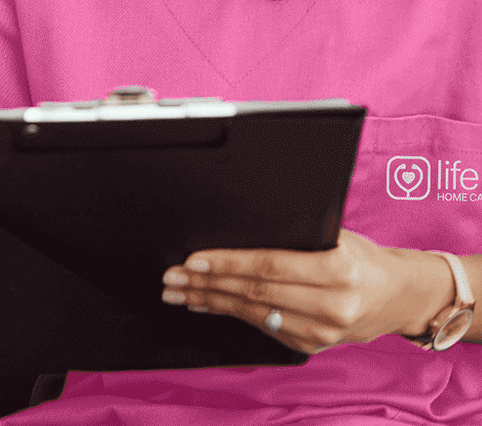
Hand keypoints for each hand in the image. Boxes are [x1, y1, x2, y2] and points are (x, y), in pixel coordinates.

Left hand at [160, 230, 454, 353]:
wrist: (400, 296)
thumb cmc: (361, 255)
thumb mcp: (334, 235)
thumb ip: (292, 235)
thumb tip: (234, 226)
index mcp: (337, 271)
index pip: (269, 266)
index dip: (227, 263)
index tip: (193, 259)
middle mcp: (332, 306)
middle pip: (255, 293)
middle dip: (207, 283)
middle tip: (172, 276)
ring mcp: (323, 332)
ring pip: (254, 314)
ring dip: (210, 301)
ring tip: (178, 291)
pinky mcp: (314, 345)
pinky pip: (263, 328)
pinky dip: (230, 314)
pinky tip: (206, 304)